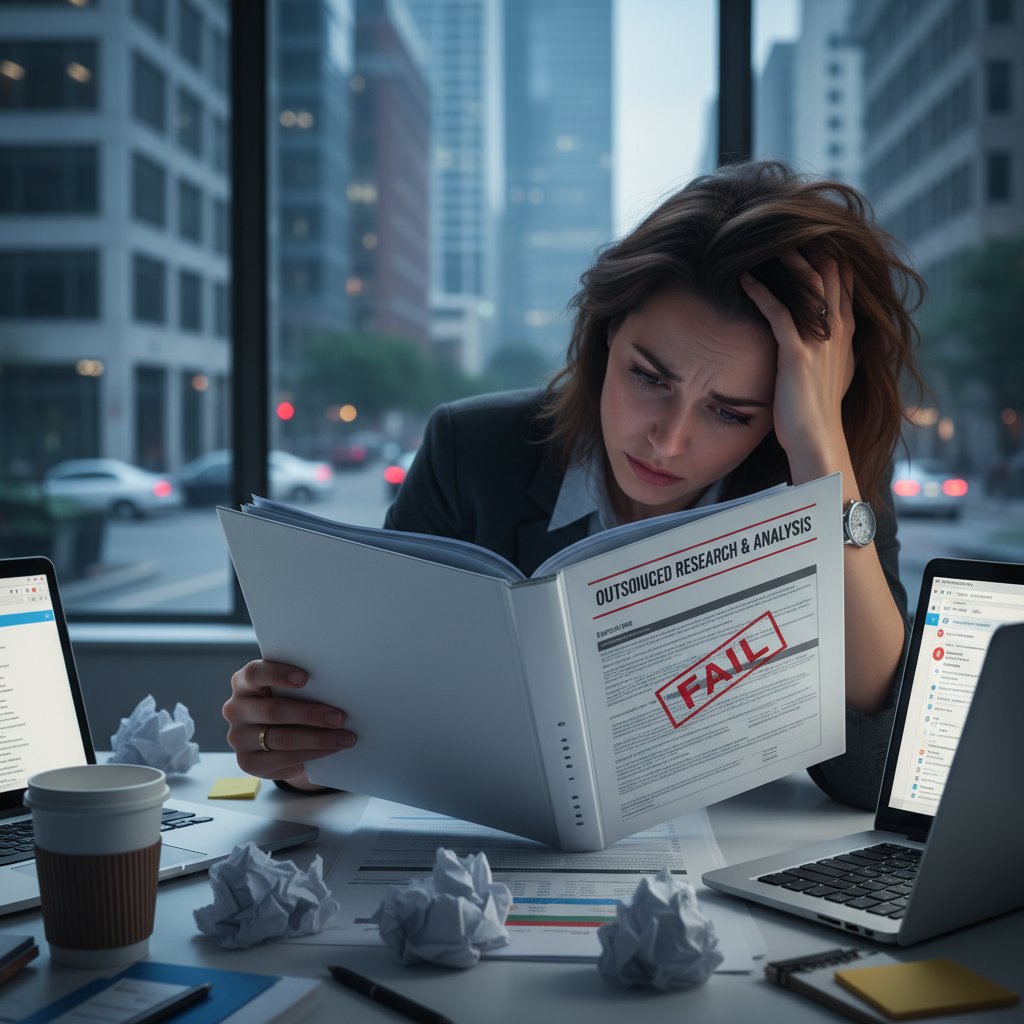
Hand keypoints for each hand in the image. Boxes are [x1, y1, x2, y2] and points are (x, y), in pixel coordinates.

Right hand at [223, 659, 356, 783]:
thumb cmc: (288, 702)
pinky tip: (332, 749)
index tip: (305, 677)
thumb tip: (336, 688)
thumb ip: (299, 685)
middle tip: (340, 717)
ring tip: (345, 737)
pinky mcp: (247, 762)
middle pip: (274, 710)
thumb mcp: (288, 691)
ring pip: (283, 738)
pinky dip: (313, 753)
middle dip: (311, 714)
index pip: (254, 674)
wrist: (277, 738)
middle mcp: (235, 709)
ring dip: (319, 738)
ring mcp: (238, 737)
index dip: (278, 674)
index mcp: (243, 683)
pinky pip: (285, 758)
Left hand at [741, 253, 855, 479]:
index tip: (812, 235)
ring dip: (787, 261)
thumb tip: (831, 342)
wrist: (818, 441)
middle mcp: (837, 331)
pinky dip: (761, 293)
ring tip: (766, 242)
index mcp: (847, 334)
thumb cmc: (818, 412)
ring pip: (807, 286)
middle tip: (788, 225)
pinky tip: (744, 279)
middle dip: (811, 247)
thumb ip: (835, 351)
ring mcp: (819, 341)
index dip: (830, 256)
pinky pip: (778, 314)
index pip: (844, 282)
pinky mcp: (797, 354)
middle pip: (829, 274)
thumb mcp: (835, 375)